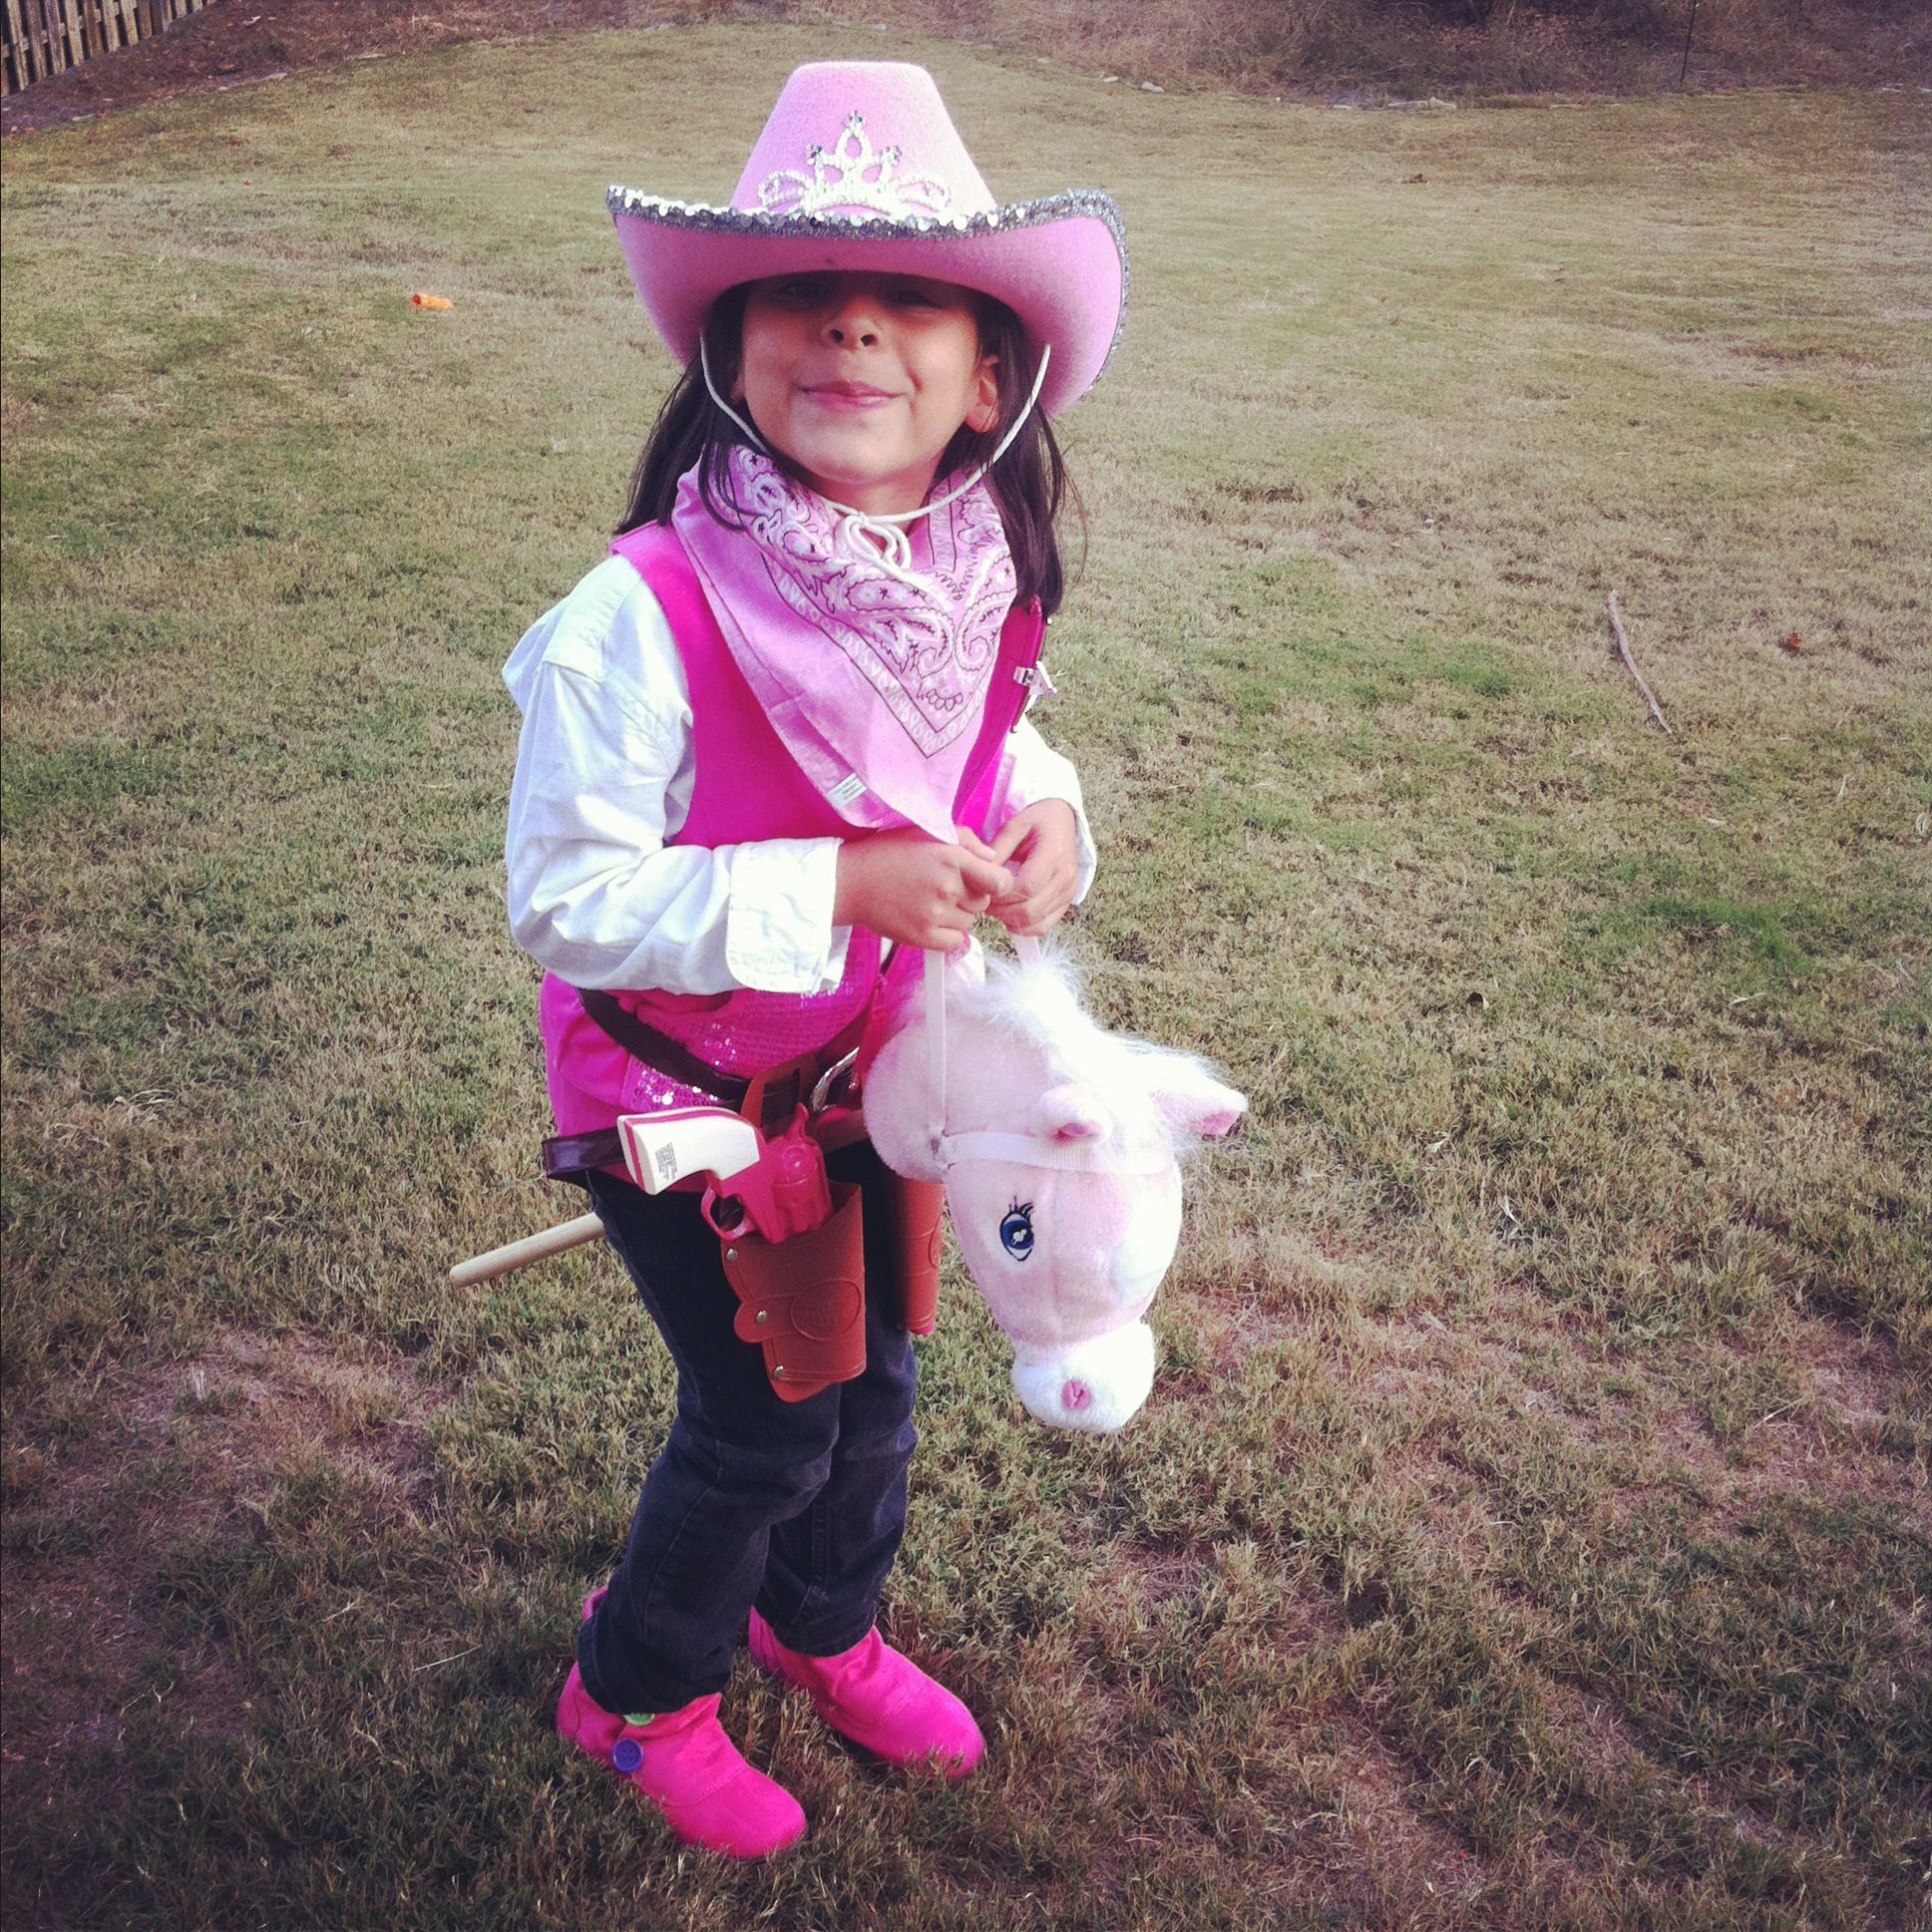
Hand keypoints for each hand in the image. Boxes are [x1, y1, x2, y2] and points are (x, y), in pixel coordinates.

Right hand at [833, 827, 1013, 952]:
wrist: (849, 881)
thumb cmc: (888, 852)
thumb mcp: (926, 832)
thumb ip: (966, 840)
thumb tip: (993, 859)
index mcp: (951, 857)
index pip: (1000, 882)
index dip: (995, 883)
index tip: (983, 881)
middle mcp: (947, 886)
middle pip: (983, 903)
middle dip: (970, 896)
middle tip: (943, 887)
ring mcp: (934, 914)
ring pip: (968, 922)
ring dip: (956, 915)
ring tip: (929, 901)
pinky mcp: (922, 936)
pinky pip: (955, 942)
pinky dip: (946, 934)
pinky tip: (928, 919)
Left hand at [984, 800, 1080, 937]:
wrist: (1062, 822)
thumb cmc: (1036, 822)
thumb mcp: (1013, 826)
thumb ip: (997, 851)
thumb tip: (979, 876)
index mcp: (1054, 854)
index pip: (1026, 888)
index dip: (1001, 895)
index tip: (983, 888)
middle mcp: (1065, 877)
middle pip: (1030, 910)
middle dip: (1001, 910)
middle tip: (983, 900)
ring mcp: (1068, 893)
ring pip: (1035, 923)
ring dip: (1009, 919)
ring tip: (995, 905)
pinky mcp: (1066, 903)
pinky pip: (1043, 927)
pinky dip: (1023, 926)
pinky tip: (1010, 912)